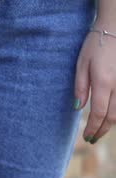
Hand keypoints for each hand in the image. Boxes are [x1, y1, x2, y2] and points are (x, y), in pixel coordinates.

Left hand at [74, 25, 115, 143]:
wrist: (115, 28)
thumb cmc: (96, 45)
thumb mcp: (81, 64)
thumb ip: (81, 87)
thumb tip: (78, 108)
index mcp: (104, 82)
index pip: (98, 113)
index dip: (93, 128)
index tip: (86, 137)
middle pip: (112, 116)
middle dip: (102, 130)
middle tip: (92, 138)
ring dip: (111, 123)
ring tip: (100, 130)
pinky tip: (111, 116)